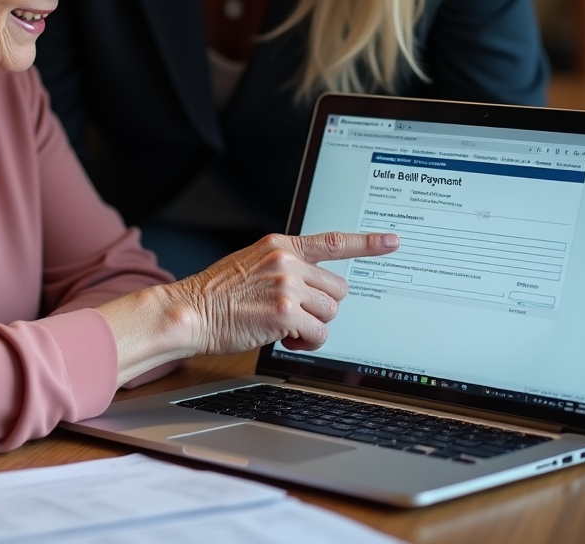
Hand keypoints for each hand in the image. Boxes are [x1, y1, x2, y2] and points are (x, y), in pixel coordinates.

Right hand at [167, 231, 399, 355]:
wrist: (192, 311)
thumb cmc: (219, 295)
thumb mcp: (253, 264)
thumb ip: (285, 267)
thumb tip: (315, 285)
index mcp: (280, 246)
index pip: (332, 241)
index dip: (367, 243)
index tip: (392, 241)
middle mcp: (287, 261)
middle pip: (338, 289)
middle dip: (323, 307)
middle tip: (295, 314)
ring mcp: (287, 285)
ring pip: (330, 313)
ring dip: (313, 326)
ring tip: (284, 326)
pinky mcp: (286, 312)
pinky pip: (319, 334)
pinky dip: (307, 342)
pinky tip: (284, 338)